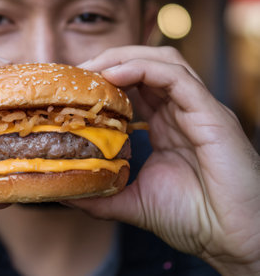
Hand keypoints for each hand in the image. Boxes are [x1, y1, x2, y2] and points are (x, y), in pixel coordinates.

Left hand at [69, 46, 259, 274]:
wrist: (233, 239)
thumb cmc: (192, 219)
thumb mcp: (134, 201)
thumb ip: (103, 194)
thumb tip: (66, 194)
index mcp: (167, 124)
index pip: (136, 84)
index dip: (105, 78)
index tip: (75, 86)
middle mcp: (183, 110)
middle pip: (147, 64)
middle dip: (111, 60)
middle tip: (79, 72)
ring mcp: (198, 109)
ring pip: (163, 61)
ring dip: (124, 58)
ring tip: (93, 69)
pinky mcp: (212, 115)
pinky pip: (177, 78)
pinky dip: (144, 69)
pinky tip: (115, 75)